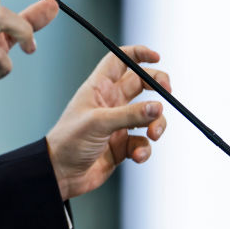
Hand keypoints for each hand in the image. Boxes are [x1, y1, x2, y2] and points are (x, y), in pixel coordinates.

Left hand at [46, 45, 170, 200]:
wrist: (60, 174)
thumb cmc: (69, 140)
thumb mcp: (99, 123)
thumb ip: (130, 114)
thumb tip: (158, 107)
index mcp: (99, 88)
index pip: (120, 60)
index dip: (138, 54)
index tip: (157, 57)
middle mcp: (111, 102)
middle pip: (142, 83)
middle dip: (158, 86)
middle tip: (169, 93)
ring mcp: (118, 123)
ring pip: (149, 115)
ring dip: (157, 123)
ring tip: (153, 135)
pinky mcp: (123, 145)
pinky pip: (144, 142)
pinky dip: (145, 149)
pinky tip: (137, 156)